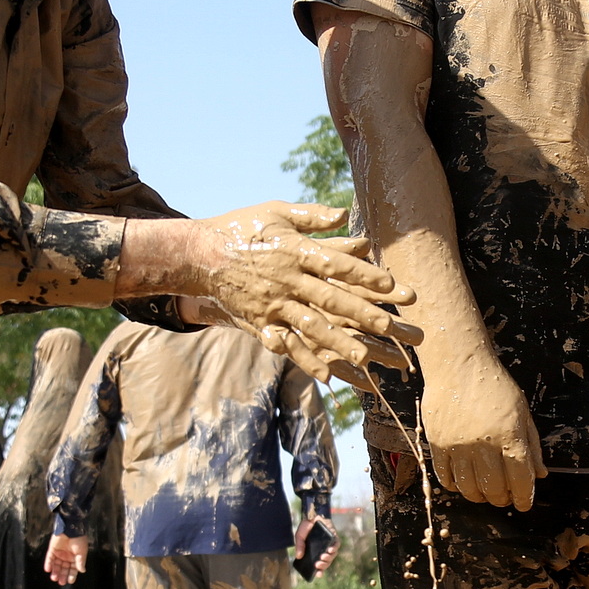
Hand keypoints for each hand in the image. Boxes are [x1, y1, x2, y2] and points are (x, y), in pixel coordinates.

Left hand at [43, 534, 88, 584]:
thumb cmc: (79, 539)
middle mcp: (67, 557)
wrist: (71, 528)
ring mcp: (59, 553)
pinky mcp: (52, 549)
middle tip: (61, 582)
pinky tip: (48, 570)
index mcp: (75, 558)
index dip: (72, 575)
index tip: (70, 581)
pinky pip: (49, 558)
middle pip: (64, 568)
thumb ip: (80, 562)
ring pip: (56, 565)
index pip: (73, 569)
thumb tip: (82, 571)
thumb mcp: (81, 552)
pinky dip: (48, 564)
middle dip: (62, 575)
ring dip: (55, 571)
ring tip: (54, 578)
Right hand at [132, 203, 422, 384]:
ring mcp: (273, 303)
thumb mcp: (276, 212)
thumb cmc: (242, 227)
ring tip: (366, 359)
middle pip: (331, 298)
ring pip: (311, 326)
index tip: (391, 285)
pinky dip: (305, 360)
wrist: (196, 253)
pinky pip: (286, 344)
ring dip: (339, 343)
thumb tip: (345, 214)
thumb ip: (312, 216)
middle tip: (392, 328)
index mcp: (295, 250)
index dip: (364, 275)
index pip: (336, 263)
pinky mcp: (260, 322)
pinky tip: (327, 376)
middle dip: (362, 314)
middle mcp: (287, 279)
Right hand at [294, 515, 336, 566]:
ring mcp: (330, 544)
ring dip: (328, 558)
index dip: (320, 570)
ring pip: (332, 555)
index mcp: (316, 552)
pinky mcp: (334, 537)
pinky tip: (329, 550)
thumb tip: (298, 557)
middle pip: (327, 561)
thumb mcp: (300, 537)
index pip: (320, 564)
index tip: (317, 575)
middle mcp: (324, 549)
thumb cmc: (306, 526)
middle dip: (323, 565)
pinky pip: (337, 545)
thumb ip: (299, 546)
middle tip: (317, 565)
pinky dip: (334, 548)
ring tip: (322, 557)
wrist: (312, 514)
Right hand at [421, 351, 544, 511]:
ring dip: (479, 496)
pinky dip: (456, 486)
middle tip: (505, 496)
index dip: (524, 498)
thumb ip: (532, 446)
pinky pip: (445, 477)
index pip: (521, 479)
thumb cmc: (495, 386)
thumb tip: (540, 475)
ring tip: (485, 491)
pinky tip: (464, 482)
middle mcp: (484, 443)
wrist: (459, 365)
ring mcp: (457, 445)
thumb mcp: (522, 412)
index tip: (524, 504)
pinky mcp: (437, 443)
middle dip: (502, 499)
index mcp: (510, 435)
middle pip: (494, 489)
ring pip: (469, 488)